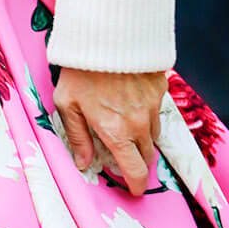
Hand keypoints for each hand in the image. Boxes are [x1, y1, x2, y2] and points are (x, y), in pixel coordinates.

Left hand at [53, 67, 166, 196]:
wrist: (107, 38)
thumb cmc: (80, 72)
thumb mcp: (67, 105)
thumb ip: (77, 137)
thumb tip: (83, 163)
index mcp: (116, 132)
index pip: (135, 170)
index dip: (136, 184)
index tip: (133, 189)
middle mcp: (140, 123)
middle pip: (147, 155)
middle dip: (137, 161)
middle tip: (124, 157)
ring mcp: (153, 106)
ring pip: (154, 134)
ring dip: (142, 137)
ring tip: (124, 127)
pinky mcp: (161, 89)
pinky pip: (157, 111)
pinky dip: (147, 114)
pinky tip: (131, 103)